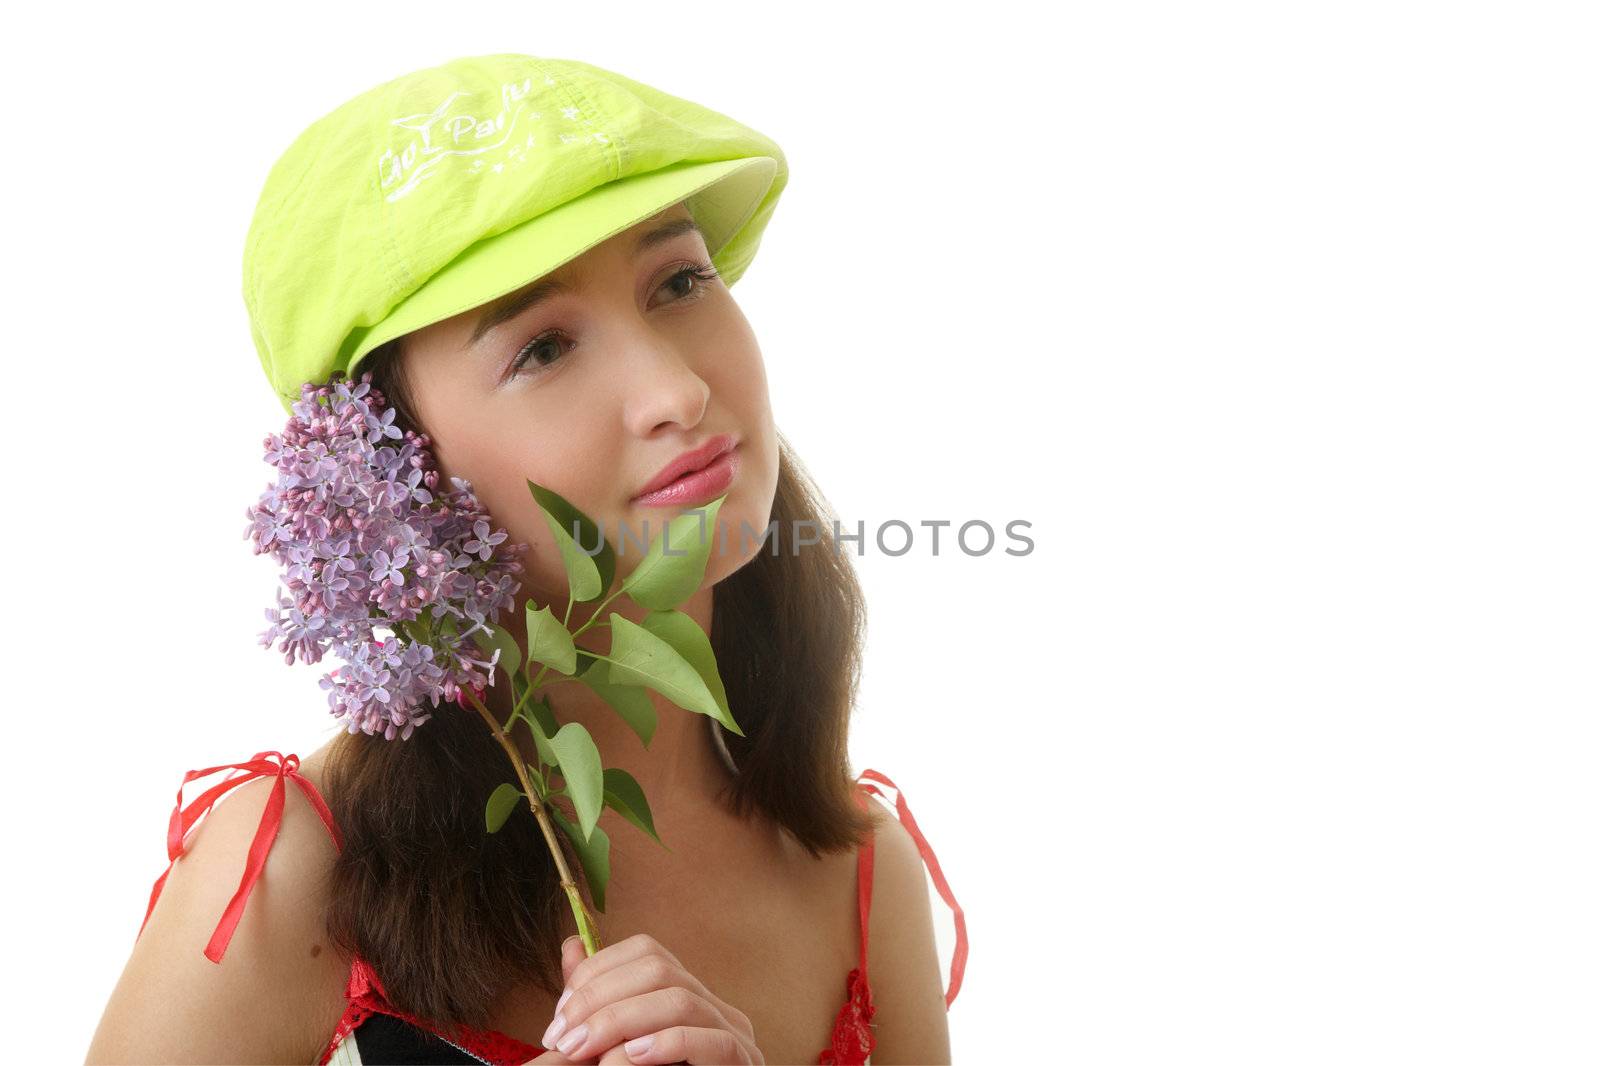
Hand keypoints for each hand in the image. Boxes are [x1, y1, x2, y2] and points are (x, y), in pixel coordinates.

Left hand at [535, 932, 762, 1064]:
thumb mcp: (613, 1043)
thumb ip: (597, 1001)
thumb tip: (573, 945)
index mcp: (687, 995)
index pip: (646, 951)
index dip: (597, 971)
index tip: (560, 1014)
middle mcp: (714, 1006)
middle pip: (659, 970)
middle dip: (599, 998)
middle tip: (562, 1038)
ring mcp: (734, 1034)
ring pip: (681, 1001)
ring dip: (620, 1021)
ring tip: (582, 1050)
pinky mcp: (743, 1063)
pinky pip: (713, 1041)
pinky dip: (668, 1044)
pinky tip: (633, 1057)